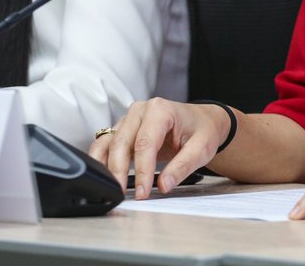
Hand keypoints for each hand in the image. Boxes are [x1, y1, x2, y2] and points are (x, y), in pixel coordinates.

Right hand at [87, 98, 229, 198]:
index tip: (143, 191)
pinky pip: (106, 143)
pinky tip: (103, 176)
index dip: (142, 170)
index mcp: (160, 110)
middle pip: (122, 142)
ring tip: (109, 187)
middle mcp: (140, 110)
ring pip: (109, 142)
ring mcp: (129, 119)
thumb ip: (183, 166)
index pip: (145, 143)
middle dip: (119, 171)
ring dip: (106, 165)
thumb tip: (163, 185)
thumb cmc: (202, 131)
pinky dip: (102, 160)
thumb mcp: (202, 149)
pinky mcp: (123, 129)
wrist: (202, 121)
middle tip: (123, 195)